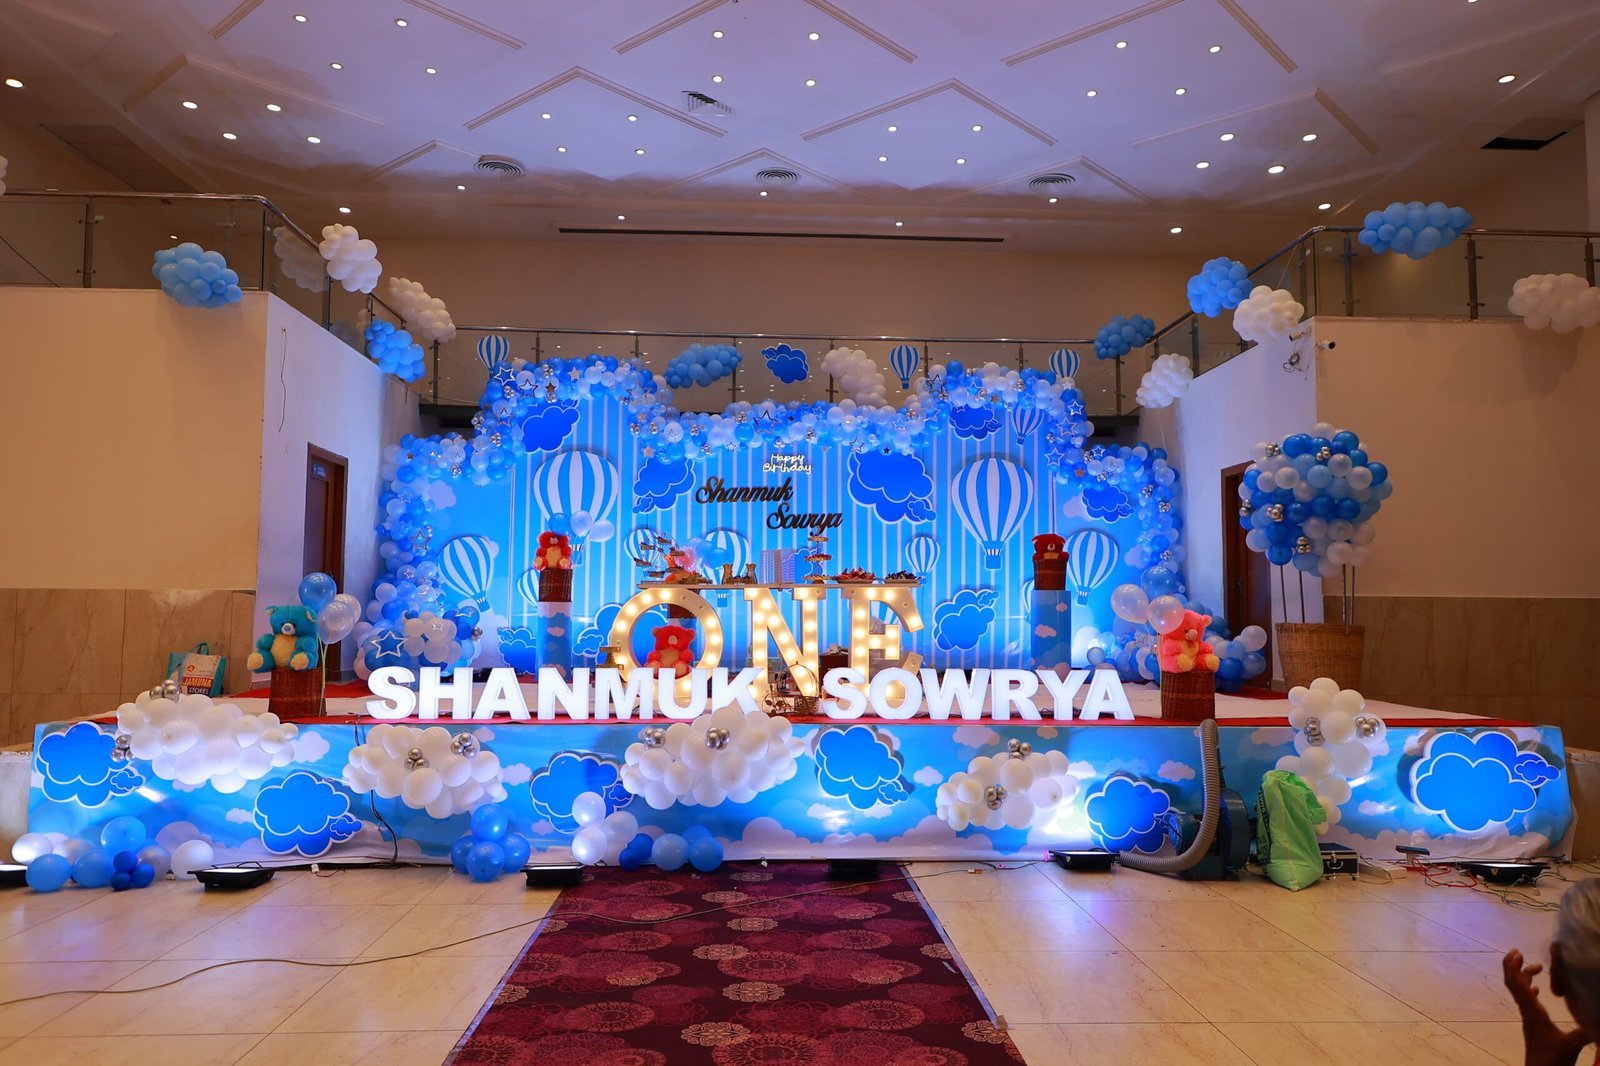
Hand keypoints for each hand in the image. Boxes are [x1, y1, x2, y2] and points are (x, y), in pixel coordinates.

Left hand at [1502, 949, 1592, 1065]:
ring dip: (1524, 976)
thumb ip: (1585, 1032)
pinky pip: (1526, 1002)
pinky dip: (1528, 990)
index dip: (1513, 966)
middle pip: (1514, 984)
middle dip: (1516, 965)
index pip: (1516, 985)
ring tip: (1538, 968)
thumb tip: (1598, 1021)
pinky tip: (1537, 989)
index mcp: (1532, 1013)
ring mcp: (1528, 1018)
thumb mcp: (1571, 1045)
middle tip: (1523, 953)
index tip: (1517, 952)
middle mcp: (1527, 1013)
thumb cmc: (1553, 1062)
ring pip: (1520, 991)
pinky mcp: (1533, 1025)